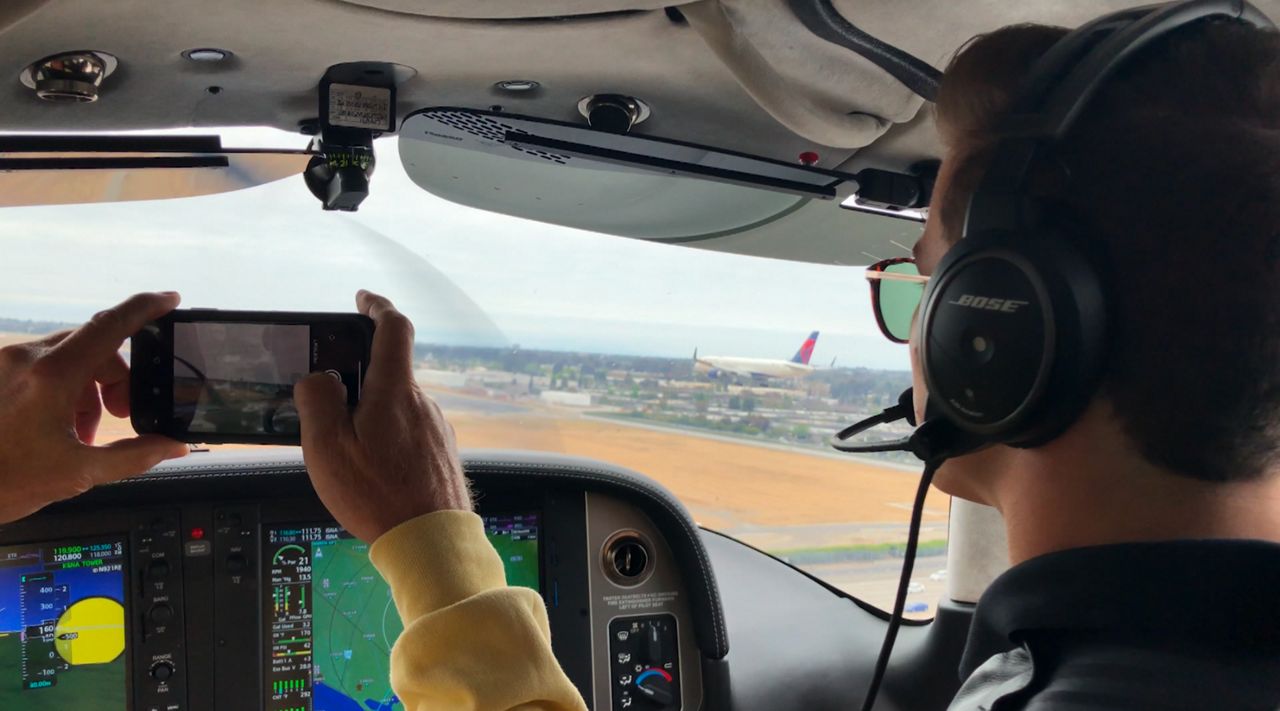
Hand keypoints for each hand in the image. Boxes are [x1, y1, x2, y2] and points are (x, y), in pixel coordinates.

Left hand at [0, 292, 189, 523]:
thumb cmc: (4, 482)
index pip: (110, 326)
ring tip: (81, 432)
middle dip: (117, 378)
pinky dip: (63, 389)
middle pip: (95, 346)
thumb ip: (134, 456)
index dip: (145, 308)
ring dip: (89, 388)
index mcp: (52, 376)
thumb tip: (172, 445)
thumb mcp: (77, 473)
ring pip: (70, 356)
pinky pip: (43, 365)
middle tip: (120, 415)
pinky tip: (58, 426)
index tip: (170, 300)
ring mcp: (7, 363)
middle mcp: (27, 359)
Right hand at [295, 290, 471, 541]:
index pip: (393, 328)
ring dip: (372, 417)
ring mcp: (436, 429)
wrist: (430, 541)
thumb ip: (318, 400)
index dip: (376, 306)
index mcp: (395, 391)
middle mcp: (422, 403)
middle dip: (359, 381)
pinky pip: (409, 433)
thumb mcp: (327, 446)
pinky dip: (387, 439)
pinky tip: (372, 470)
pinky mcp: (442, 454)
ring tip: (346, 452)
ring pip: (397, 408)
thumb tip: (320, 378)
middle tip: (329, 405)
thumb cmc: (378, 496)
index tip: (361, 300)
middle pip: (389, 373)